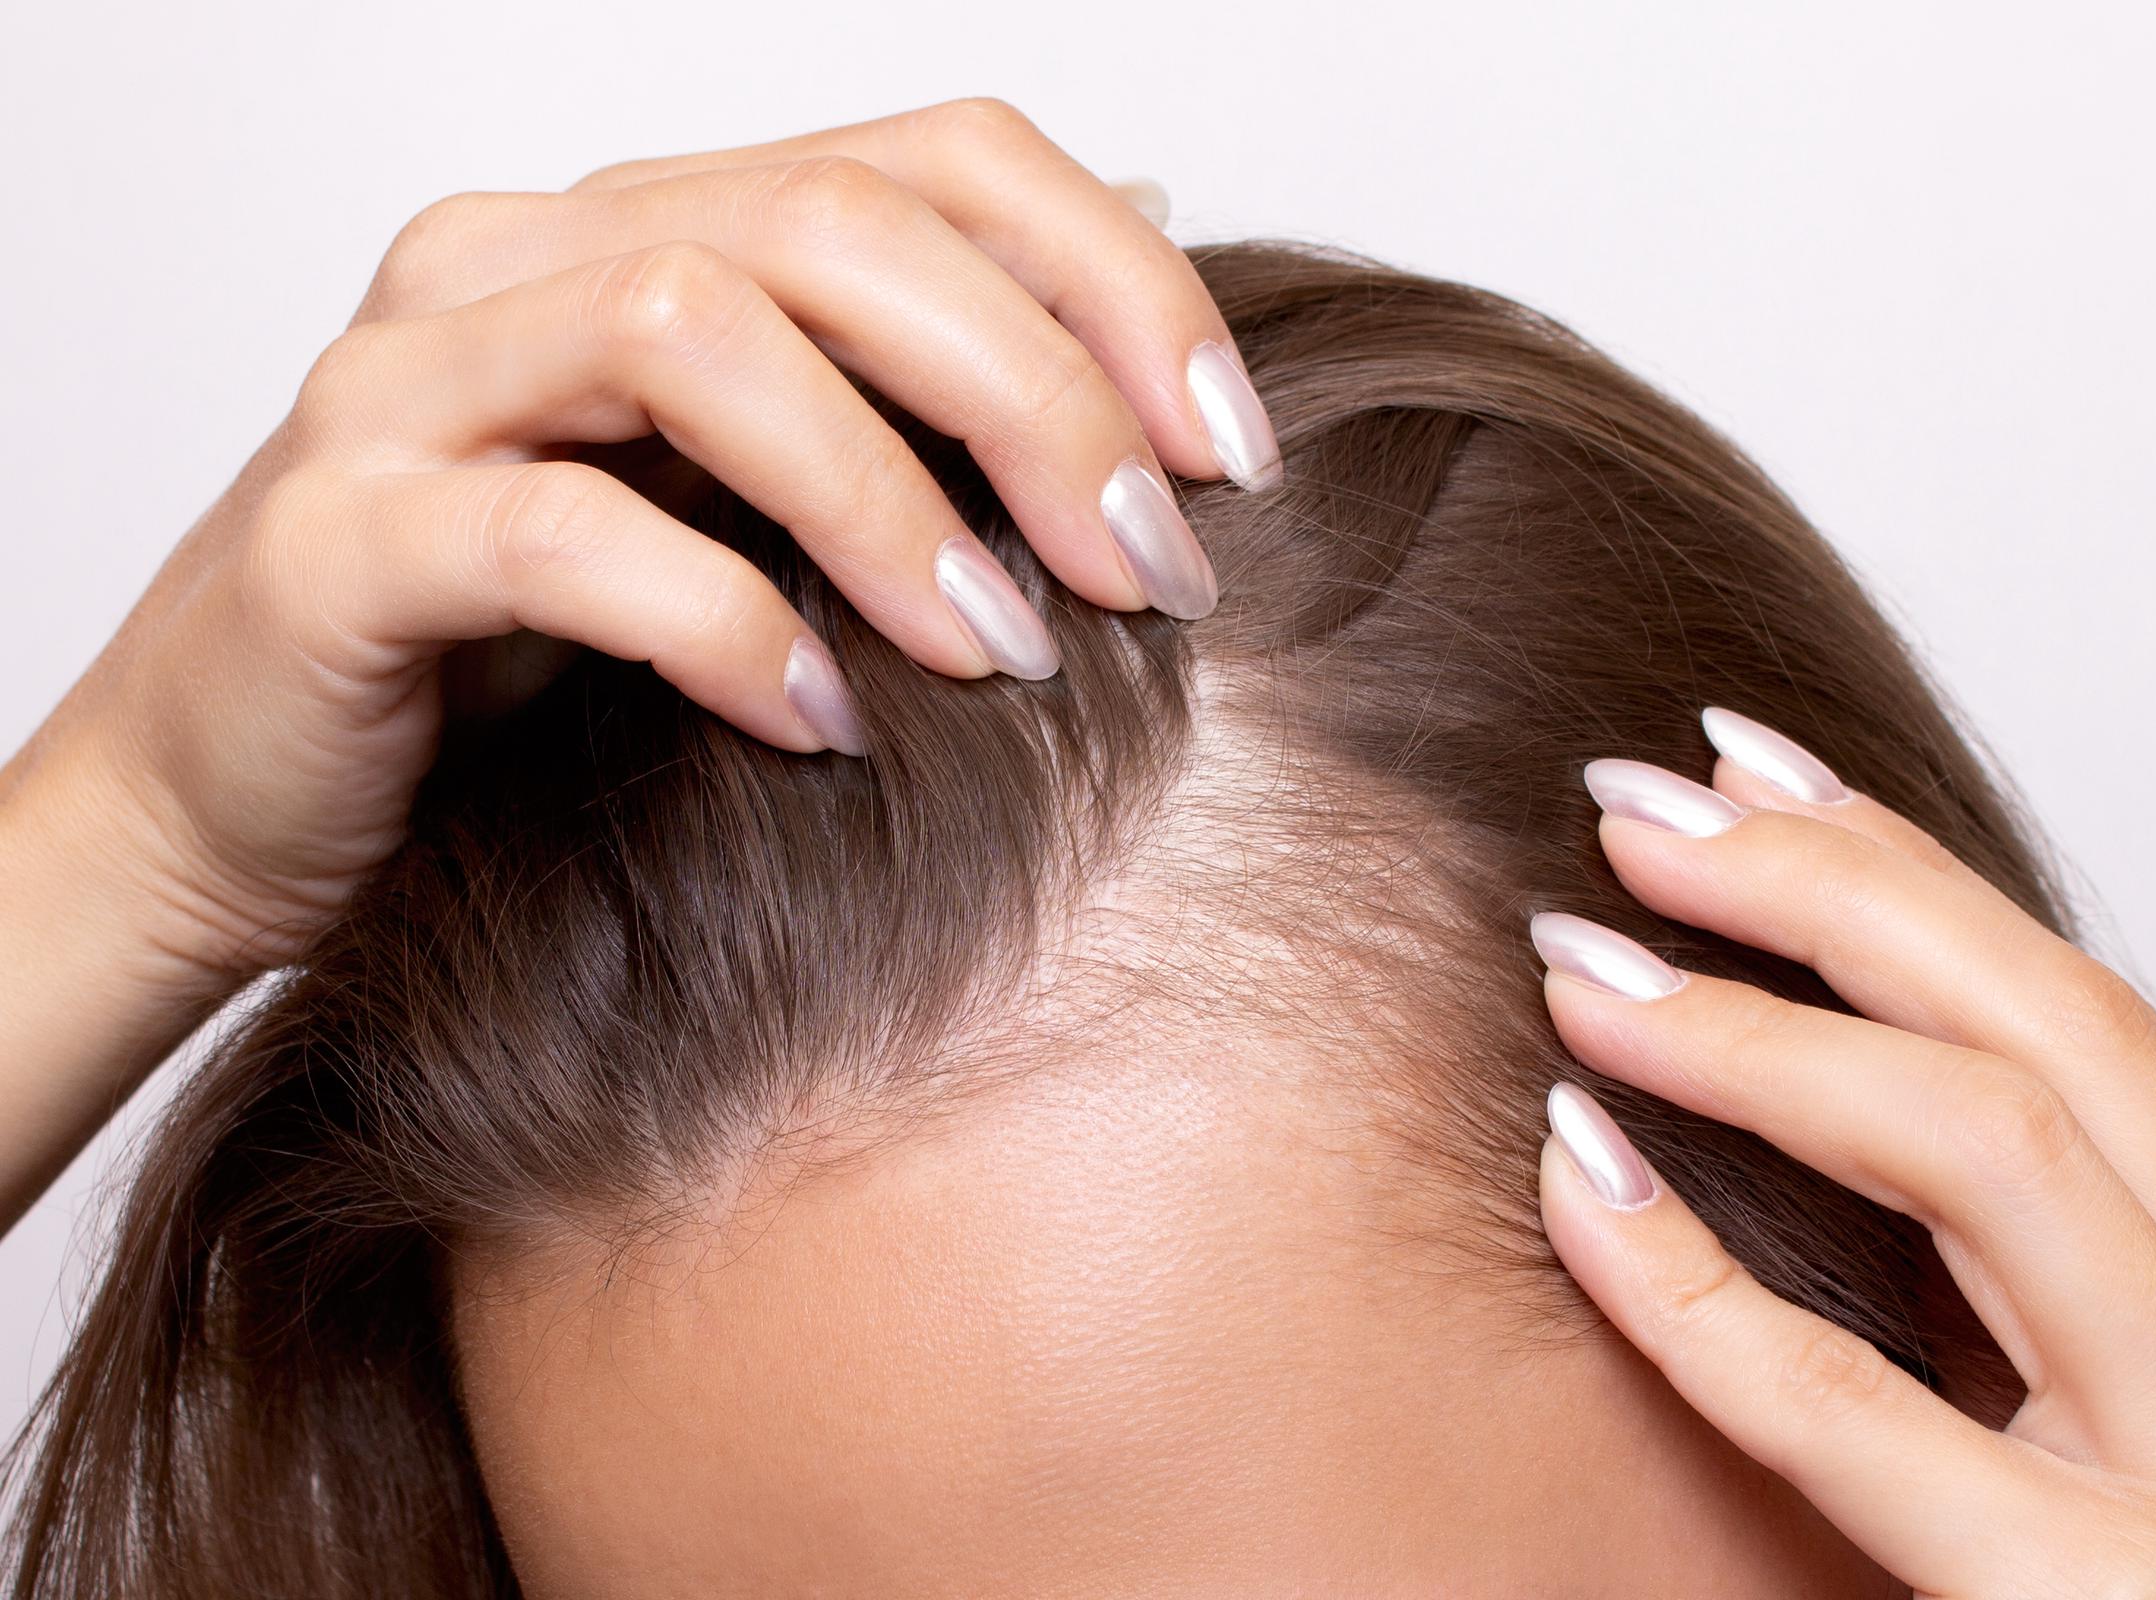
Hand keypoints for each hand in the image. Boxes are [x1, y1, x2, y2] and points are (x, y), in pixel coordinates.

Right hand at [11, 96, 1273, 986]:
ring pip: (695, 333)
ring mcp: (410, 385)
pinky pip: (555, 533)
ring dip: (891, 501)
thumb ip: (903, 370)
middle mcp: (520, 261)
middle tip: (1151, 578)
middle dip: (1036, 396)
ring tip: (1006, 654)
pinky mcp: (336, 538)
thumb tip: (1141, 219)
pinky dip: (719, 622)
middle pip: (832, 224)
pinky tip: (816, 728)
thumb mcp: (740, 505)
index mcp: (639, 226)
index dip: (1112, 283)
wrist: (232, 807)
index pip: (927, 157)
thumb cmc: (509, 667)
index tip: (1227, 461)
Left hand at [1533, 708, 2155, 1595]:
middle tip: (1634, 816)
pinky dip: (1694, 1277)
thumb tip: (1833, 1057)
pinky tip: (1576, 1177)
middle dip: (1827, 897)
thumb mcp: (2120, 1422)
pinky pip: (1858, 1409)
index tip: (1752, 774)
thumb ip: (2032, 1278)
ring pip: (1993, 1160)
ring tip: (1587, 970)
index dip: (1910, 876)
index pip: (2098, 1025)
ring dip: (1757, 1038)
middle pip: (2056, 1042)